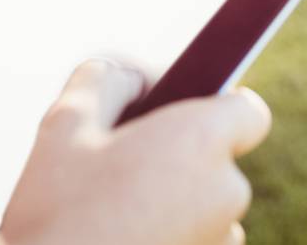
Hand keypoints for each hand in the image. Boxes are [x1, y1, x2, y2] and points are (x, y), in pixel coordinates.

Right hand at [0, 59, 271, 244]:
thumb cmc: (57, 209)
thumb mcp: (66, 121)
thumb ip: (108, 79)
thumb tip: (134, 78)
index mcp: (201, 141)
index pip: (248, 111)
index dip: (217, 106)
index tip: (183, 113)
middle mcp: (227, 192)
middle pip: (221, 159)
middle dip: (182, 155)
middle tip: (126, 160)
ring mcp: (222, 240)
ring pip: (210, 204)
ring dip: (179, 199)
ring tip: (121, 205)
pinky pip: (201, 238)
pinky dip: (176, 232)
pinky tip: (130, 231)